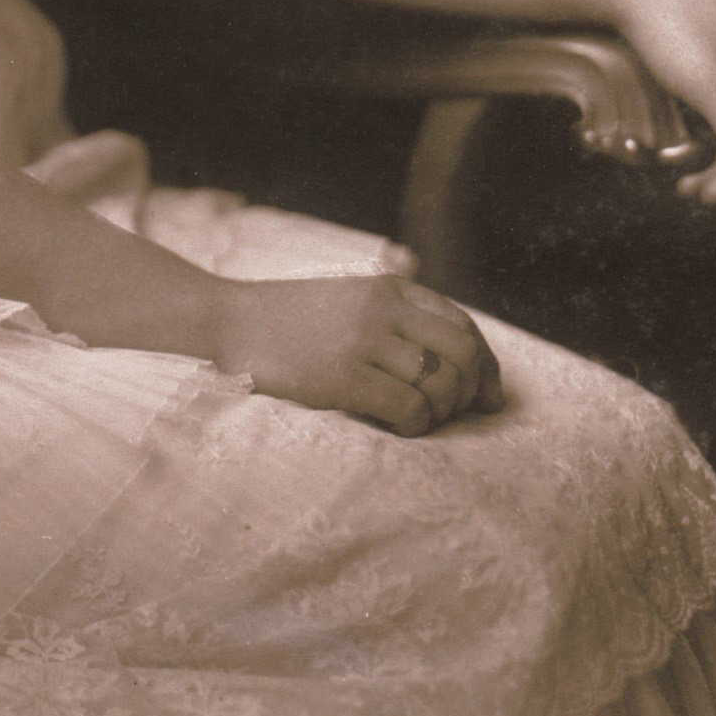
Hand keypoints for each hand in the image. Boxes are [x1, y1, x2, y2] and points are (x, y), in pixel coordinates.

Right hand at [209, 273, 502, 434]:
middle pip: (463, 353)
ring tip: (419, 420)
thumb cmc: (289, 320)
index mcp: (389, 288)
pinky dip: (415, 426)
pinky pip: (409, 409)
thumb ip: (395, 313)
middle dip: (472, 391)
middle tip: (458, 415)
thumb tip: (455, 358)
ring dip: (441, 412)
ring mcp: (362, 342)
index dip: (485, 364)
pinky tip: (397, 427)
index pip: (462, 325)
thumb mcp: (349, 298)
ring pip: (441, 384)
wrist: (227, 322)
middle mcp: (383, 309)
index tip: (488, 394)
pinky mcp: (342, 377)